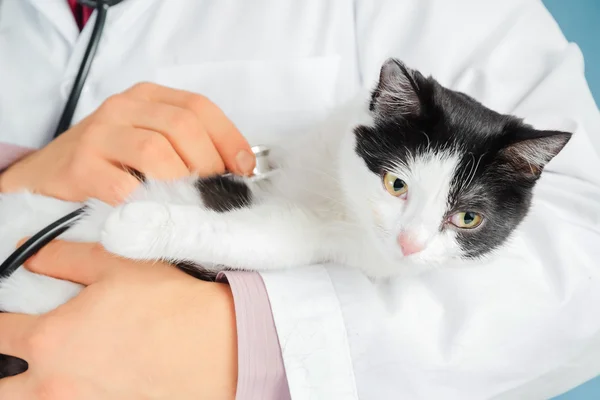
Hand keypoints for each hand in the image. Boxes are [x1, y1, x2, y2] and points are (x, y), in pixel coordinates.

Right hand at [0, 82, 255, 203]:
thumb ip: (188, 147)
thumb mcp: (150, 143)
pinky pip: (125, 187)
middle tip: (216, 194)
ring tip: (190, 205)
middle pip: (183, 126)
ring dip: (182, 184)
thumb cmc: (110, 164)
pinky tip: (158, 214)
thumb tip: (240, 170)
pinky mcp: (80, 166)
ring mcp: (98, 134)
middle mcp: (123, 107)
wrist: (48, 178)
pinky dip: (150, 204)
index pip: (199, 106)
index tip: (244, 170)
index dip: (229, 139)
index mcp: (147, 97)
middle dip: (209, 164)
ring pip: (156, 152)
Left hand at [0, 241, 236, 399]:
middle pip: (3, 388)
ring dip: (32, 389)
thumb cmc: (168, 303)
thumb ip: (62, 258)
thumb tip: (30, 256)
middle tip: (23, 354)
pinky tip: (92, 381)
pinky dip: (70, 395)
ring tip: (54, 372)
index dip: (1, 320)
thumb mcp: (115, 264)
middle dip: (6, 369)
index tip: (11, 314)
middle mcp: (54, 384)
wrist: (218, 346)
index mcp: (49, 339)